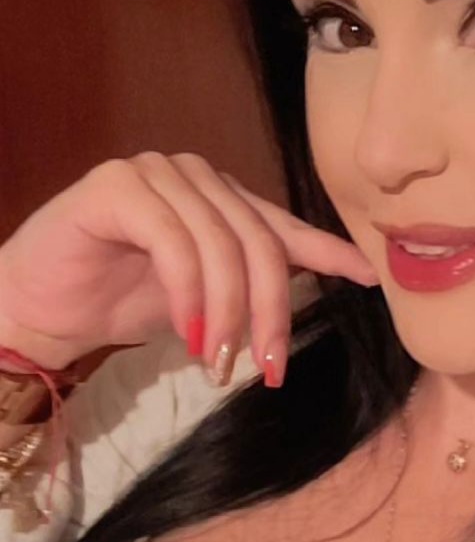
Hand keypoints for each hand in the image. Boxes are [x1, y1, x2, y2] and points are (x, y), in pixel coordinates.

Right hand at [0, 151, 379, 382]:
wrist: (37, 310)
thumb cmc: (116, 302)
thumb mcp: (205, 301)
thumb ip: (253, 286)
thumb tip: (326, 289)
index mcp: (218, 196)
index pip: (280, 225)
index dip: (326, 252)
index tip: (369, 280)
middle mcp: (192, 174)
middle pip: (256, 241)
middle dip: (269, 311)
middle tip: (268, 368)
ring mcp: (153, 173)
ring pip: (220, 244)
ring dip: (226, 312)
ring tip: (218, 362)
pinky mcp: (116, 187)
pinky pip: (173, 241)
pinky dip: (188, 293)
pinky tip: (187, 334)